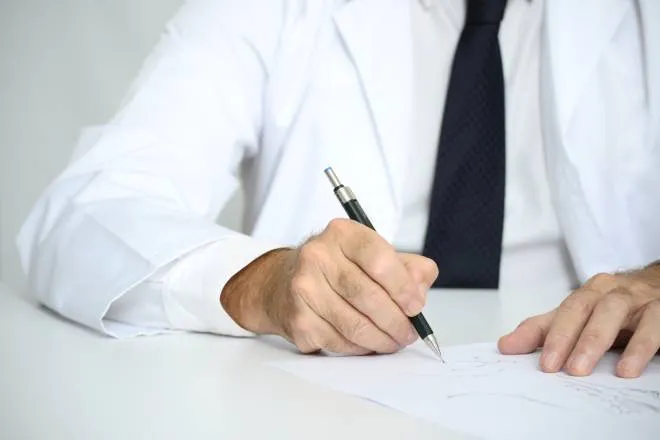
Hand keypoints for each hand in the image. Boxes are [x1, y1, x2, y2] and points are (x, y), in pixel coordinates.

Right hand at [220, 218, 438, 354]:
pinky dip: (360, 348)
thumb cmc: (335, 268)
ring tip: (393, 341)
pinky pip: (339, 342)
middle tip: (409, 333)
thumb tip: (420, 290)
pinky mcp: (298, 319)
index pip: (379, 260)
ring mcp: (304, 288)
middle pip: (368, 297)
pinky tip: (366, 343)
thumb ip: (406, 267)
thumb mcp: (371, 254)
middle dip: (396, 321)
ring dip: (381, 340)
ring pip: (355, 325)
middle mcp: (318, 256)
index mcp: (342, 234)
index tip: (416, 306)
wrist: (281, 282)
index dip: (403, 287)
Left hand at [498, 264, 659, 377]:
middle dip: (572, 338)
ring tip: (586, 369)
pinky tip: (630, 368)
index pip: (565, 312)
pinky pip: (655, 323)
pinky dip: (642, 345)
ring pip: (615, 311)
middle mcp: (611, 292)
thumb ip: (543, 331)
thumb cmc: (615, 308)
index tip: (543, 364)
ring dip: (600, 339)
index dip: (552, 336)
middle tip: (563, 369)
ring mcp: (638, 299)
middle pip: (586, 309)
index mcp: (589, 293)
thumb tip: (505, 346)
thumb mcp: (580, 318)